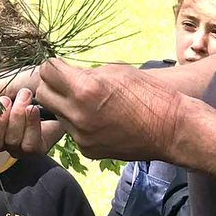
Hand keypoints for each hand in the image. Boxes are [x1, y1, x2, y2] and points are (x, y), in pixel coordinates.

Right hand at [0, 89, 61, 159]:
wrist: (58, 83)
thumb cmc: (29, 83)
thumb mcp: (3, 85)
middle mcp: (2, 140)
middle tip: (7, 100)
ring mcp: (20, 146)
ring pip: (10, 144)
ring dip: (17, 118)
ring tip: (26, 96)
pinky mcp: (38, 148)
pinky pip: (28, 147)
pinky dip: (29, 126)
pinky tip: (33, 110)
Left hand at [35, 59, 182, 160]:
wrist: (171, 128)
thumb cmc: (149, 93)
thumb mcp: (116, 71)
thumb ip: (86, 73)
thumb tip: (67, 74)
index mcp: (84, 90)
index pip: (47, 71)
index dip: (54, 65)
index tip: (62, 66)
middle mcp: (77, 115)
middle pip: (43, 94)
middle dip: (53, 85)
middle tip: (68, 82)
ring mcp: (81, 136)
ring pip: (58, 114)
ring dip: (67, 105)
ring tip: (90, 102)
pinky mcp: (88, 150)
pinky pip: (73, 132)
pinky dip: (81, 123)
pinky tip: (101, 119)